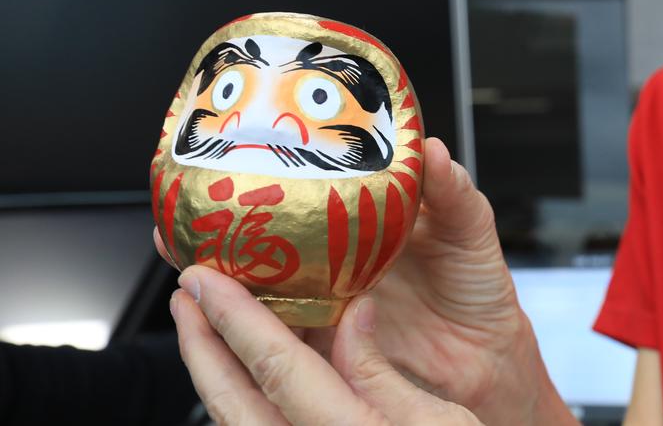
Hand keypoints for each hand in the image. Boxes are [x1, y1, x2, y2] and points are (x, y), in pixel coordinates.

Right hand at [156, 137, 572, 425]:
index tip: (236, 152)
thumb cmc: (479, 288)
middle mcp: (339, 252)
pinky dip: (244, 320)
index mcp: (370, 214)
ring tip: (187, 248)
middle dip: (226, 214)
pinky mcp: (326, 341)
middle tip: (191, 201)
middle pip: (271, 227)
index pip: (313, 183)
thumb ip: (453, 193)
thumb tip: (434, 149)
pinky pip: (277, 328)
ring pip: (261, 277)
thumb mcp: (471, 231)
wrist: (486, 358)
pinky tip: (220, 309)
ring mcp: (327, 296)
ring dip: (222, 265)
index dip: (275, 168)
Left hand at [171, 264, 480, 424]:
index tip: (207, 280)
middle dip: (201, 344)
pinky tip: (245, 383)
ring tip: (208, 331)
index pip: (274, 368)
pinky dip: (240, 407)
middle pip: (230, 401)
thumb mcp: (445, 421)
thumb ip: (384, 374)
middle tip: (187, 295)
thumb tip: (353, 315)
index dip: (235, 319)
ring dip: (214, 376)